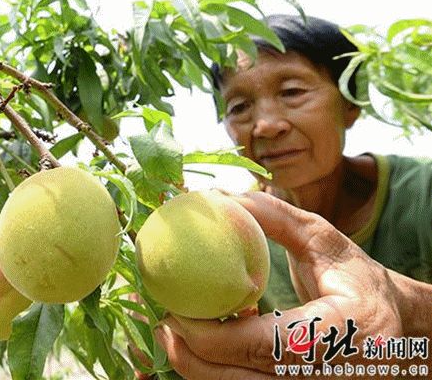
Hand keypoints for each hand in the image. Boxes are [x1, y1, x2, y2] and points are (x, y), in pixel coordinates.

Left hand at [154, 191, 429, 379]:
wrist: (394, 326)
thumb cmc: (357, 279)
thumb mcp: (325, 240)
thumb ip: (275, 218)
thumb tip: (220, 195)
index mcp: (341, 332)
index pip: (262, 345)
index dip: (209, 333)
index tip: (174, 307)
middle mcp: (326, 372)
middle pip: (238, 378)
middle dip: (189, 353)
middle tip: (162, 320)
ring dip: (196, 365)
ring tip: (172, 331)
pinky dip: (216, 369)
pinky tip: (202, 341)